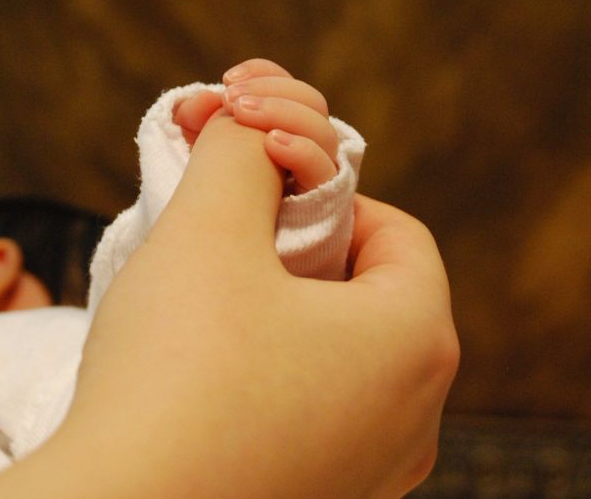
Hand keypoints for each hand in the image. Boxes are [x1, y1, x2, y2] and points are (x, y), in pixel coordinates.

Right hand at [53, 118, 455, 497]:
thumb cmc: (172, 374)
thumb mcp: (207, 231)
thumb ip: (238, 154)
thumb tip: (247, 127)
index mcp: (417, 343)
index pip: (398, 231)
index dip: (328, 194)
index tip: (262, 197)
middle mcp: (416, 420)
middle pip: (375, 295)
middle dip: (305, 252)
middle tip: (234, 243)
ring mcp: (373, 476)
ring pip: (345, 360)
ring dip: (287, 316)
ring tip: (215, 308)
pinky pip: (318, 417)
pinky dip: (276, 380)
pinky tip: (209, 379)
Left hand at [174, 59, 339, 192]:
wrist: (225, 264)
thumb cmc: (216, 203)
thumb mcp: (200, 155)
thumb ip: (196, 121)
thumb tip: (198, 100)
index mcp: (287, 131)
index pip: (290, 88)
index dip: (265, 74)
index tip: (227, 78)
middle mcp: (311, 149)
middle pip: (311, 103)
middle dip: (272, 92)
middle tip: (232, 99)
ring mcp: (320, 177)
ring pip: (322, 132)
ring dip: (282, 114)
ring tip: (242, 113)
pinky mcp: (323, 206)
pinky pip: (324, 172)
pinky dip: (301, 150)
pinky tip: (271, 143)